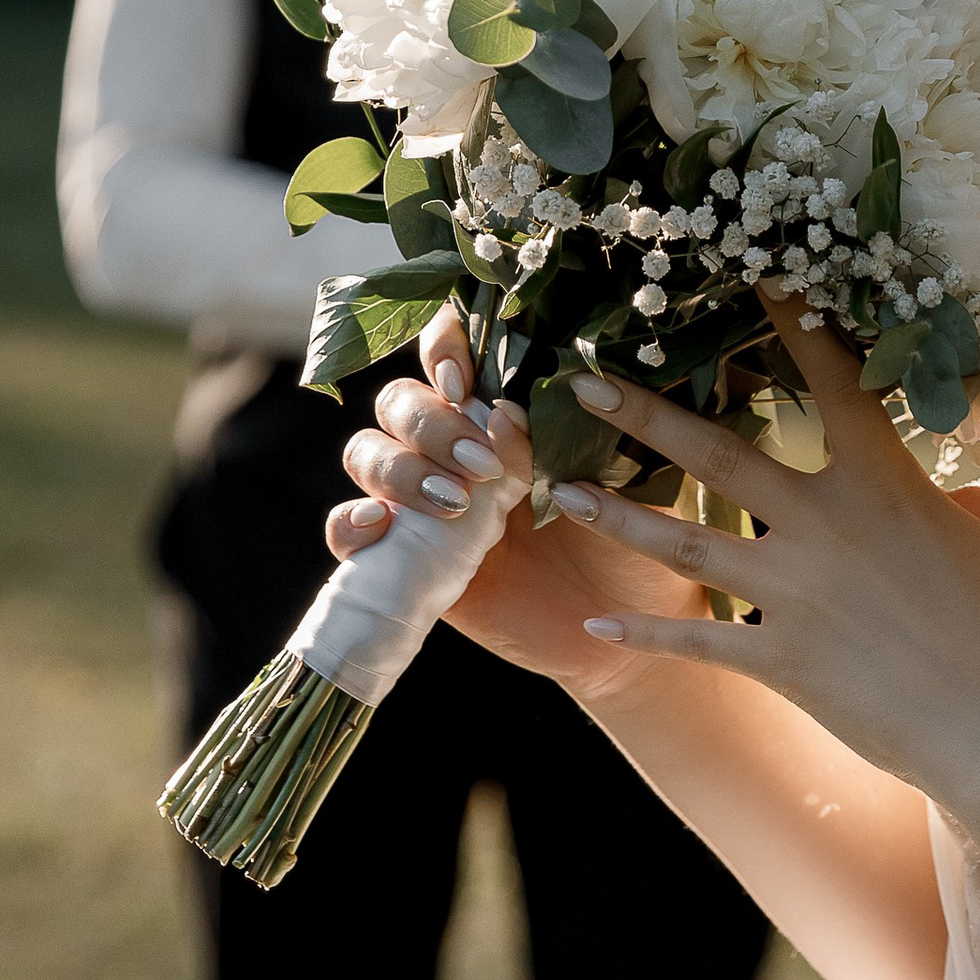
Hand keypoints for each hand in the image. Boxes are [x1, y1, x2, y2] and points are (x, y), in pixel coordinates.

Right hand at [330, 311, 711, 693]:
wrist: (624, 630)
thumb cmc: (633, 542)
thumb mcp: (620, 479)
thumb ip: (572, 435)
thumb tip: (511, 410)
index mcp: (506, 413)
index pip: (450, 353)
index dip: (443, 350)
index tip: (467, 382)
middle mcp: (455, 448)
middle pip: (400, 400)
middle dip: (430, 422)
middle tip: (481, 463)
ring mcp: (423, 502)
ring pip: (366, 452)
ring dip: (398, 467)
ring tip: (457, 504)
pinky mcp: (403, 559)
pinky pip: (347, 531)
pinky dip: (348, 521)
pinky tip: (382, 526)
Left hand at [540, 296, 979, 813]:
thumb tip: (957, 501)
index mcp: (885, 480)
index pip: (830, 379)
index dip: (793, 321)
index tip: (750, 273)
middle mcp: (825, 522)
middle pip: (717, 453)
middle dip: (645, 413)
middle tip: (584, 383)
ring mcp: (795, 590)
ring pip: (685, 540)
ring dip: (619, 514)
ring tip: (562, 492)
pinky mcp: (780, 658)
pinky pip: (698, 639)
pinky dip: (647, 631)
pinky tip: (598, 621)